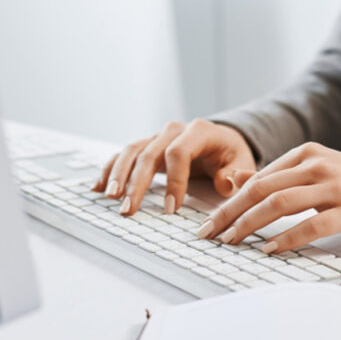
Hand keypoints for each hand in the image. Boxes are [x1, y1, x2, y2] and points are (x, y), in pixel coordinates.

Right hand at [93, 119, 256, 214]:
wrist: (223, 142)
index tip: (170, 208)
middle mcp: (174, 130)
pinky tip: (98, 187)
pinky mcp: (147, 146)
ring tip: (109, 197)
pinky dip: (110, 169)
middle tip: (129, 209)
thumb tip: (226, 183)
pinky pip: (124, 155)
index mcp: (199, 131)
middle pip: (149, 153)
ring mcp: (158, 137)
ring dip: (118, 175)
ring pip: (132, 151)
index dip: (174, 181)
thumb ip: (236, 174)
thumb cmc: (232, 155)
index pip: (179, 153)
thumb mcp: (242, 163)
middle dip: (137, 183)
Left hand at [196, 141, 340, 253]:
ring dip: (251, 224)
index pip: (258, 179)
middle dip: (231, 213)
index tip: (210, 222)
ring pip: (281, 203)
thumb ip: (279, 175)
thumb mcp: (314, 171)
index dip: (229, 201)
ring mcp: (334, 187)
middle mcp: (317, 166)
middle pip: (263, 189)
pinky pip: (312, 225)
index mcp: (305, 154)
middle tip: (211, 234)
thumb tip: (238, 179)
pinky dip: (287, 238)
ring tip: (233, 241)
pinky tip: (270, 248)